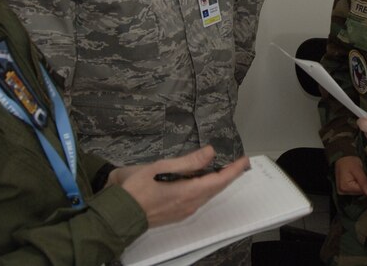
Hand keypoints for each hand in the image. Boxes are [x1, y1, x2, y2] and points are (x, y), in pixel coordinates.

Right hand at [110, 145, 249, 227]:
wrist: (121, 213)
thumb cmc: (139, 188)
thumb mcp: (163, 168)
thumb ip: (189, 161)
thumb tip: (211, 152)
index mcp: (189, 192)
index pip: (219, 180)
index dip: (233, 170)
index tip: (244, 161)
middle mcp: (191, 204)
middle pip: (215, 189)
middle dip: (228, 175)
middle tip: (238, 163)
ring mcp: (184, 211)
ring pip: (207, 195)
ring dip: (217, 182)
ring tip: (224, 170)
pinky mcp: (177, 213)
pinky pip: (198, 199)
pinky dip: (206, 188)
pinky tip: (203, 182)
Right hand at [334, 155, 366, 196]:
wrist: (343, 157)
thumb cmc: (350, 161)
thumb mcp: (358, 170)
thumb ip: (364, 182)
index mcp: (345, 188)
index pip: (362, 191)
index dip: (365, 183)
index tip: (362, 175)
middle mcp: (342, 191)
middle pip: (359, 192)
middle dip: (362, 184)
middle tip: (359, 174)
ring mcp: (342, 191)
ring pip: (357, 191)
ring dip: (359, 184)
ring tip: (356, 175)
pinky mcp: (343, 189)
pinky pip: (354, 189)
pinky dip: (356, 184)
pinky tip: (354, 178)